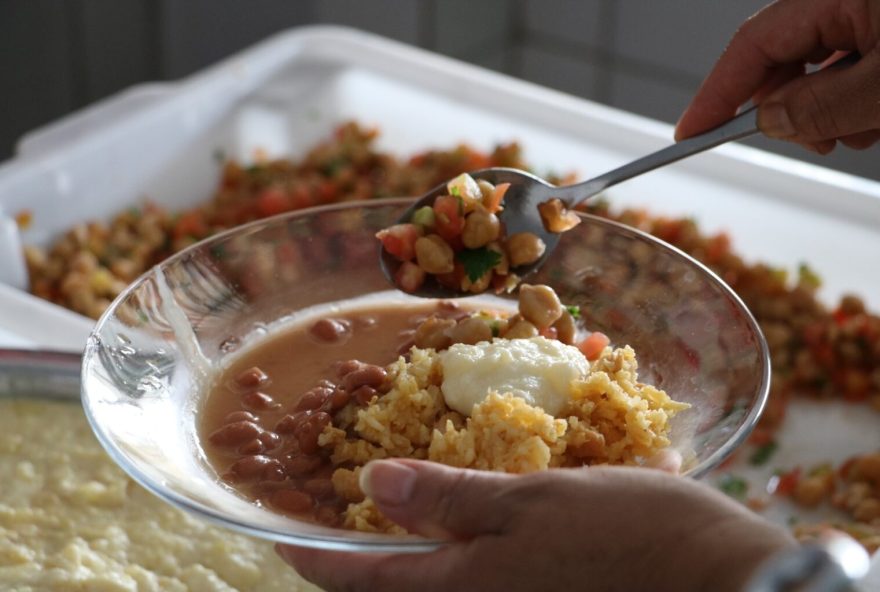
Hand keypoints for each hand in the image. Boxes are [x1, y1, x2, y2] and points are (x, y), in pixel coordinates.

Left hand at [277, 459, 793, 591]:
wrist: (717, 583)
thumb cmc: (624, 535)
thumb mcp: (529, 502)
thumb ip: (448, 499)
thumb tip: (372, 483)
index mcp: (460, 590)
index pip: (361, 579)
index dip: (313, 557)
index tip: (279, 536)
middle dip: (355, 563)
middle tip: (331, 524)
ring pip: (437, 588)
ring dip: (409, 555)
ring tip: (393, 517)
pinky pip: (480, 583)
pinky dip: (458, 556)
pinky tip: (469, 524)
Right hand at [675, 0, 879, 153]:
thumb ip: (824, 105)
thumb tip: (769, 120)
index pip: (752, 43)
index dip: (716, 92)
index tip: (691, 131)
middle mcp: (845, 0)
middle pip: (781, 59)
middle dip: (787, 109)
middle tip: (814, 141)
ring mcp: (865, 15)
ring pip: (813, 70)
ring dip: (825, 110)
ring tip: (863, 126)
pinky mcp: (879, 32)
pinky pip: (845, 69)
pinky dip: (849, 101)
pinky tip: (872, 115)